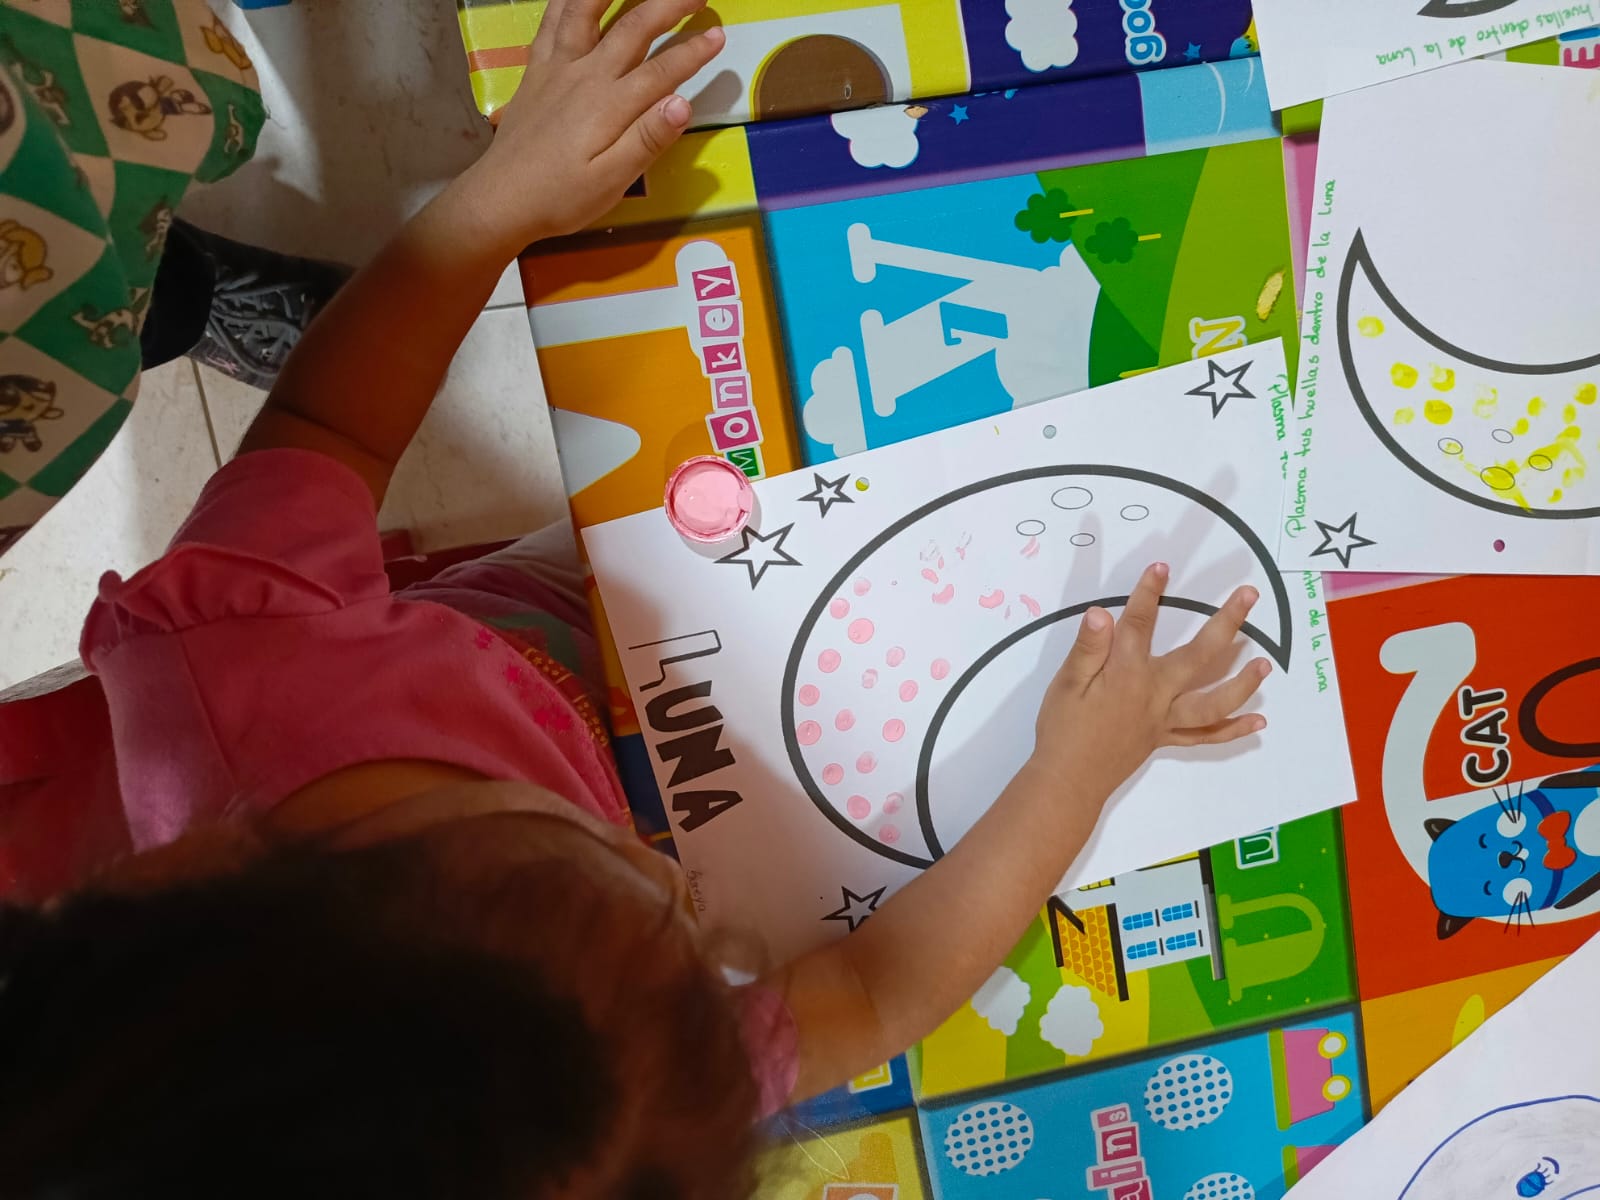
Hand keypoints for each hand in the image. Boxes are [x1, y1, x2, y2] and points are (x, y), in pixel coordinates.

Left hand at [469, 0, 725, 245]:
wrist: (500, 200)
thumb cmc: (560, 198)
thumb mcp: (611, 181)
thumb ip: (647, 140)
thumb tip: (683, 103)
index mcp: (609, 105)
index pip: (662, 70)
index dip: (694, 52)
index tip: (719, 35)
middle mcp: (584, 75)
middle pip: (633, 27)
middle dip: (669, 4)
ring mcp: (556, 67)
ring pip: (585, 9)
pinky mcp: (536, 69)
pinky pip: (552, 20)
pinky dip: (567, 0)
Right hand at [1030, 562, 1269, 797]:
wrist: (1068, 780)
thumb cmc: (1063, 729)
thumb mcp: (1066, 684)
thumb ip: (1088, 648)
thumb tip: (1101, 613)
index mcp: (1127, 674)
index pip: (1138, 625)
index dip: (1148, 594)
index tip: (1161, 568)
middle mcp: (1154, 694)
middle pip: (1199, 655)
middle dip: (1226, 622)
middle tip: (1249, 596)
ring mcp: (1164, 719)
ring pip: (1213, 701)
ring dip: (1243, 682)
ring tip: (1264, 664)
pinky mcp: (1164, 739)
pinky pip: (1204, 736)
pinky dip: (1232, 730)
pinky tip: (1257, 723)